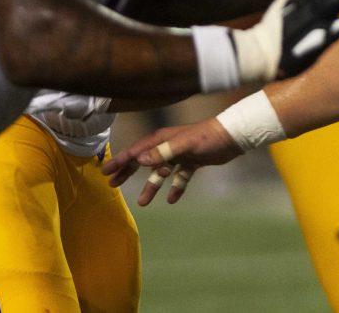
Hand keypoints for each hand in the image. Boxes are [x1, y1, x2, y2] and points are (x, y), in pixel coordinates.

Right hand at [101, 118, 239, 204]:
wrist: (233, 136)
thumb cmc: (208, 137)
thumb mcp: (184, 145)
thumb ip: (162, 152)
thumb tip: (139, 160)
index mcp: (162, 139)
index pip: (136, 151)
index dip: (120, 161)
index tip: (105, 172)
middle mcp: (168, 146)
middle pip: (143, 160)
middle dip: (127, 172)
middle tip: (113, 185)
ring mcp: (180, 154)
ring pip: (161, 172)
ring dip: (151, 186)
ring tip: (142, 203)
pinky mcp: (192, 162)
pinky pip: (180, 177)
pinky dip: (175, 188)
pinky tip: (172, 199)